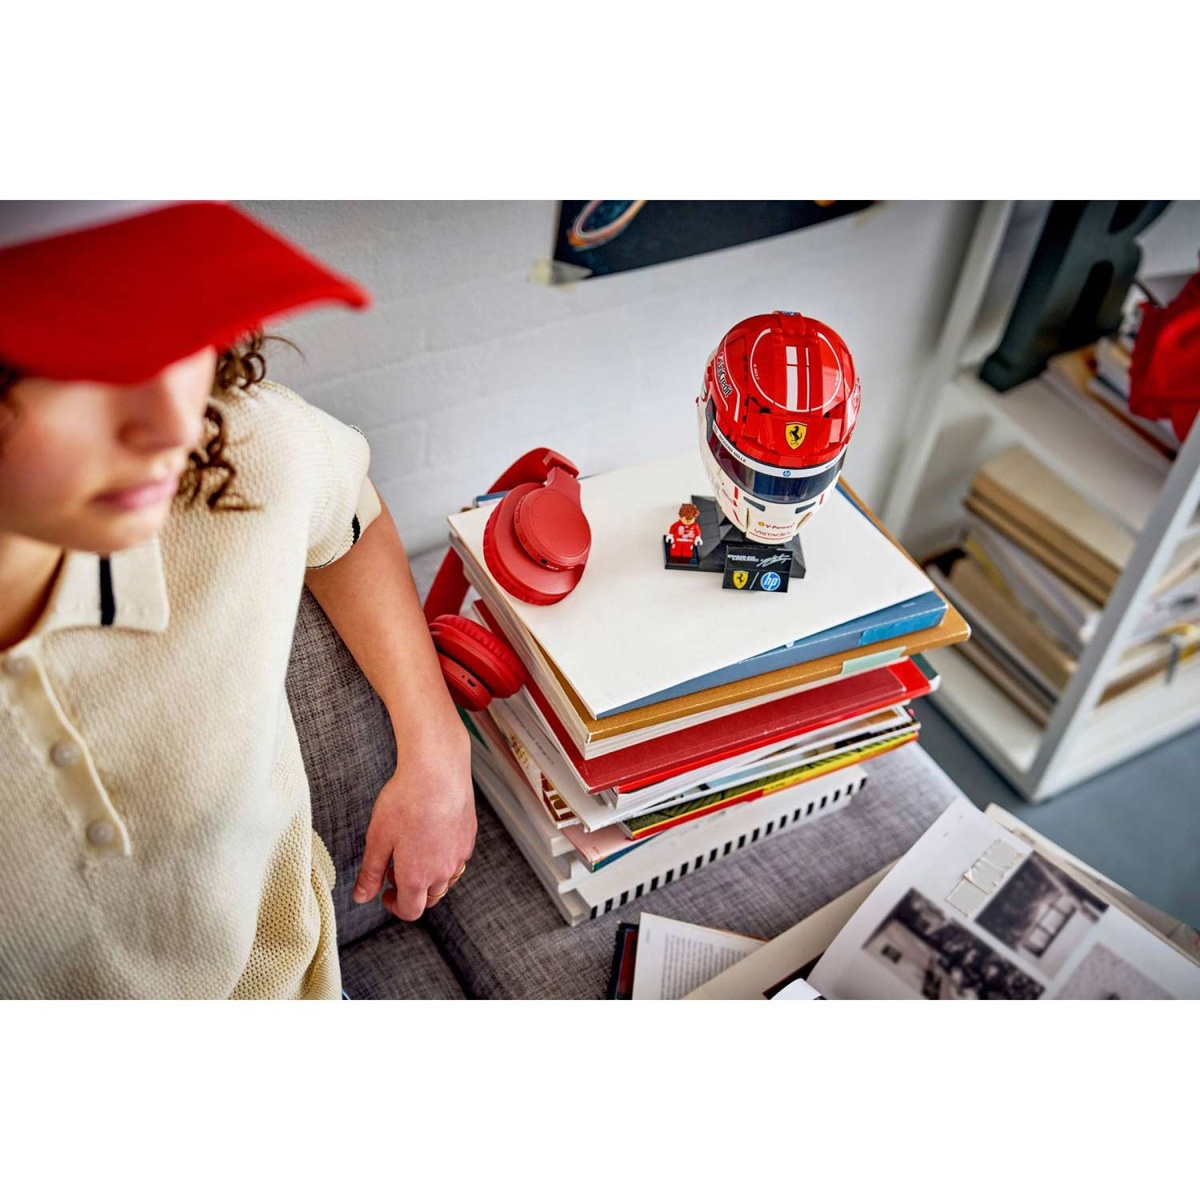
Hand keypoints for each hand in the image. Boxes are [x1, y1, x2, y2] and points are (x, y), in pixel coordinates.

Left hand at [352, 722, 475, 920]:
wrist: (437, 771)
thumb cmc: (404, 802)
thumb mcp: (378, 838)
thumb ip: (371, 872)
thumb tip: (361, 897)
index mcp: (417, 877)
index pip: (410, 910)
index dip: (395, 906)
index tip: (385, 892)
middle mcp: (443, 871)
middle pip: (430, 898)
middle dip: (412, 892)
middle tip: (396, 869)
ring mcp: (460, 854)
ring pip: (446, 879)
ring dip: (430, 876)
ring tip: (414, 852)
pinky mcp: (469, 836)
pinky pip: (457, 858)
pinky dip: (444, 857)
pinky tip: (432, 836)